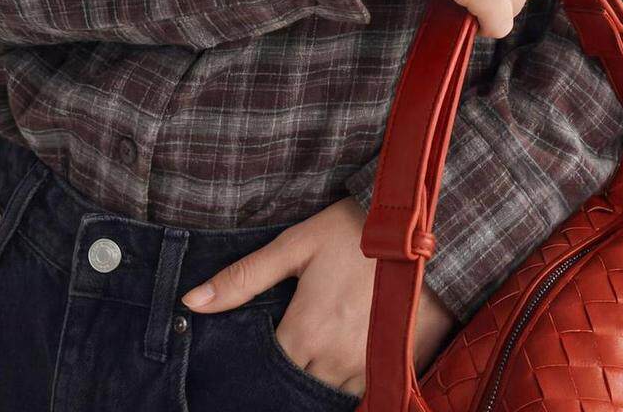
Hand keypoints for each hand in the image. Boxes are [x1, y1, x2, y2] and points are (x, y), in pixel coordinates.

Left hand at [178, 195, 458, 397]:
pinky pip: (364, 392)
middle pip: (298, 388)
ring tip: (317, 345)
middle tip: (292, 343)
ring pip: (331, 394)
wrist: (429, 228)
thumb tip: (192, 301)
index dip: (258, 365)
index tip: (258, 350)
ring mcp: (369, 369)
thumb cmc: (357, 231)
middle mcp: (335, 361)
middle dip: (288, 373)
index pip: (268, 373)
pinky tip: (343, 354)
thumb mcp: (296, 245)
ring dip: (319, 377)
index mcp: (306, 334)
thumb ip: (244, 278)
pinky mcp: (398, 368)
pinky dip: (349, 379)